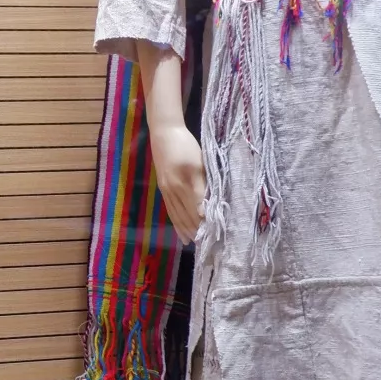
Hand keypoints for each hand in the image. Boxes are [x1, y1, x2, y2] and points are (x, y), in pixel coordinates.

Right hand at [149, 120, 205, 242]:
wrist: (164, 132)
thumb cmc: (185, 145)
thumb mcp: (199, 162)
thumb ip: (204, 185)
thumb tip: (207, 209)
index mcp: (186, 183)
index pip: (198, 209)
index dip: (207, 224)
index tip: (217, 237)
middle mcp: (174, 190)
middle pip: (188, 216)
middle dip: (198, 231)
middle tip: (210, 247)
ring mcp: (167, 191)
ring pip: (178, 216)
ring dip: (188, 231)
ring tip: (197, 245)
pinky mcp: (163, 190)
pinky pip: (170, 212)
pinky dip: (177, 225)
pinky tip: (183, 235)